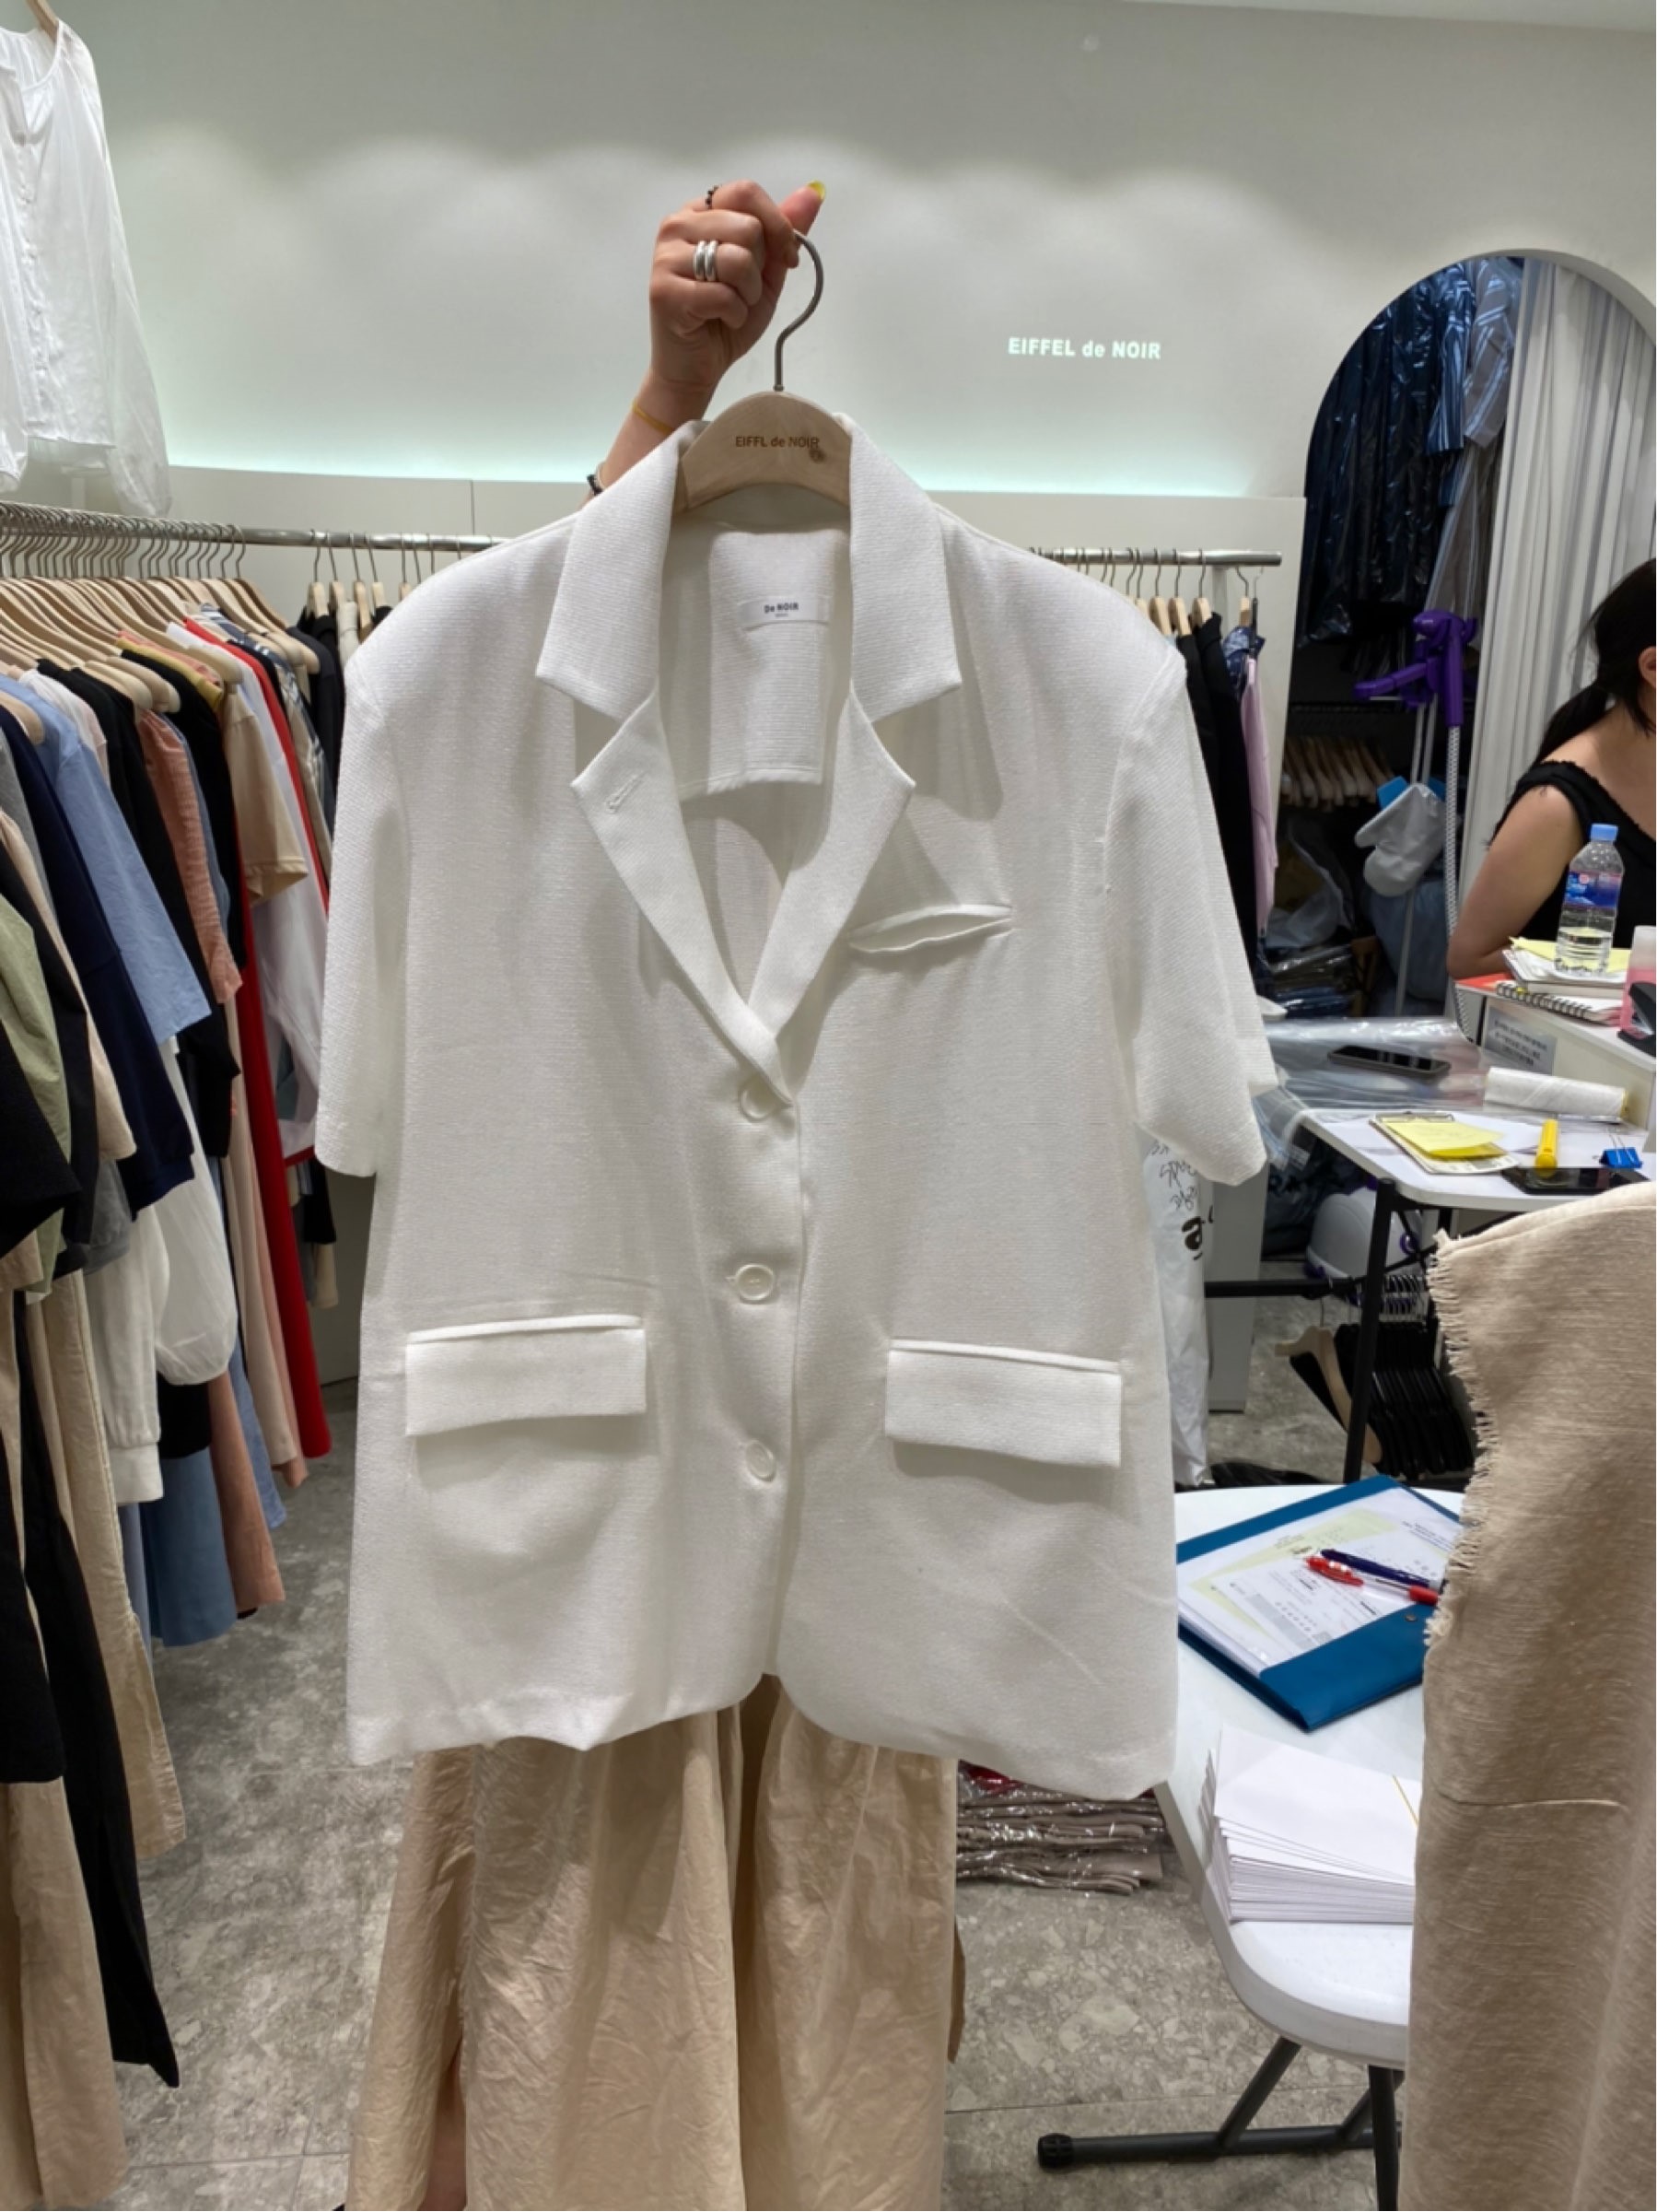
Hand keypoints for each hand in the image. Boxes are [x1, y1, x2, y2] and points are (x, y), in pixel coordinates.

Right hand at [638, 180, 824, 426]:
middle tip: (745, 290)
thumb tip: (813, 193)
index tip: (786, 257)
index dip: (776, 225)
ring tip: (733, 305)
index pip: (745, 192)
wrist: (697, 365)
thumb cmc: (726, 316)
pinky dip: (735, 314)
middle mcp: (677, 225)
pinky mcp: (664, 291)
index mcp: (701, 212)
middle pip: (747, 227)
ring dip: (749, 293)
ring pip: (737, 260)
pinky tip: (721, 320)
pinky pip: (722, 294)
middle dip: (760, 268)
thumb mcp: (766, 272)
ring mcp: (666, 257)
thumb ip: (784, 232)